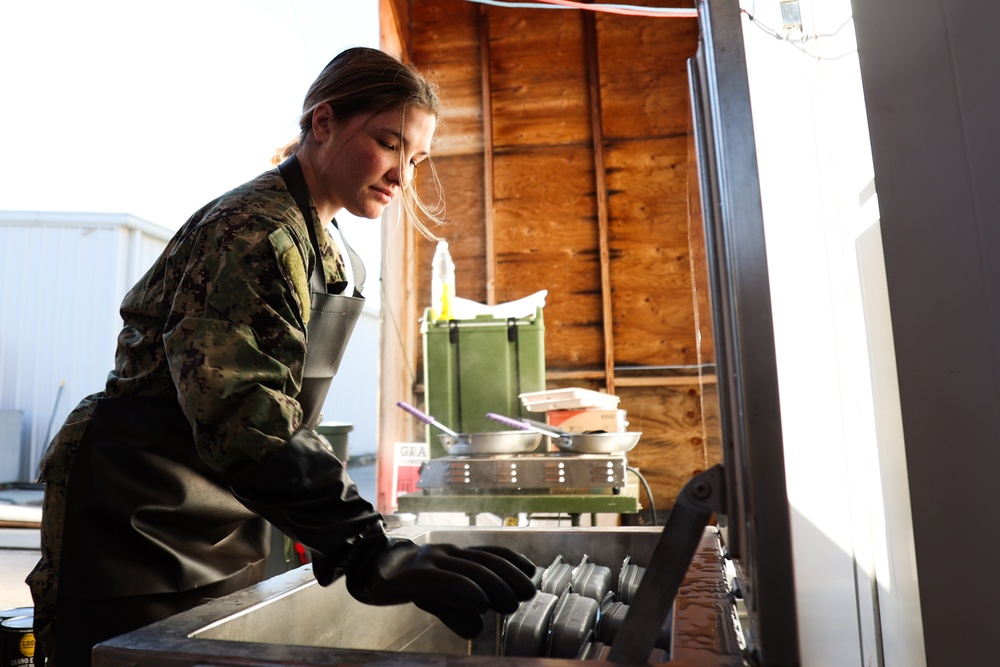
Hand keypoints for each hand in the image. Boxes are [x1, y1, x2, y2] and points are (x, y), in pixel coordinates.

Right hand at [342, 536, 536, 637]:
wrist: (367, 570)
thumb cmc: (408, 583)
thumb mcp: (435, 597)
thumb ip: (456, 609)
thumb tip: (477, 627)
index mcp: (455, 555)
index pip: (490, 551)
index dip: (513, 560)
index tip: (530, 573)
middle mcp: (447, 553)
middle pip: (486, 561)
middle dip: (510, 577)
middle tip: (524, 596)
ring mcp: (430, 561)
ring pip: (471, 569)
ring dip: (495, 586)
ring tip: (509, 603)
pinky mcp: (414, 575)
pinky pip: (446, 579)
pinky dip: (466, 588)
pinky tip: (481, 599)